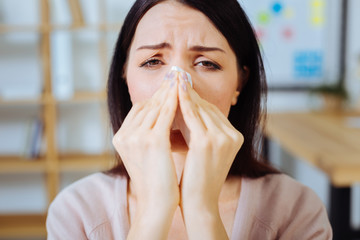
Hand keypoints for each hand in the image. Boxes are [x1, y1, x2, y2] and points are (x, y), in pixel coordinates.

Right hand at [112, 78, 178, 238]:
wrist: (157, 203)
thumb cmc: (155, 180)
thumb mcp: (145, 154)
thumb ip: (147, 134)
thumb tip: (160, 117)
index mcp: (121, 137)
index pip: (139, 109)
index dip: (155, 98)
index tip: (168, 89)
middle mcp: (125, 134)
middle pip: (147, 104)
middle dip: (163, 91)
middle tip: (176, 77)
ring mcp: (137, 137)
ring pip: (157, 106)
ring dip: (170, 92)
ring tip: (180, 81)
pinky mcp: (152, 141)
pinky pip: (165, 114)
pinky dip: (174, 101)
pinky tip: (183, 93)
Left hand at [177, 74, 243, 238]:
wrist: (199, 203)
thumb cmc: (198, 179)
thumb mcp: (204, 151)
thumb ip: (201, 131)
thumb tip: (186, 110)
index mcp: (235, 137)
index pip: (213, 111)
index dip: (196, 99)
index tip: (182, 89)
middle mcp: (232, 135)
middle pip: (207, 107)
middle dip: (189, 94)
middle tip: (175, 79)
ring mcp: (222, 138)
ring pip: (199, 108)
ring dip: (184, 94)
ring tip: (172, 82)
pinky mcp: (207, 142)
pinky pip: (192, 115)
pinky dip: (182, 102)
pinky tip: (173, 91)